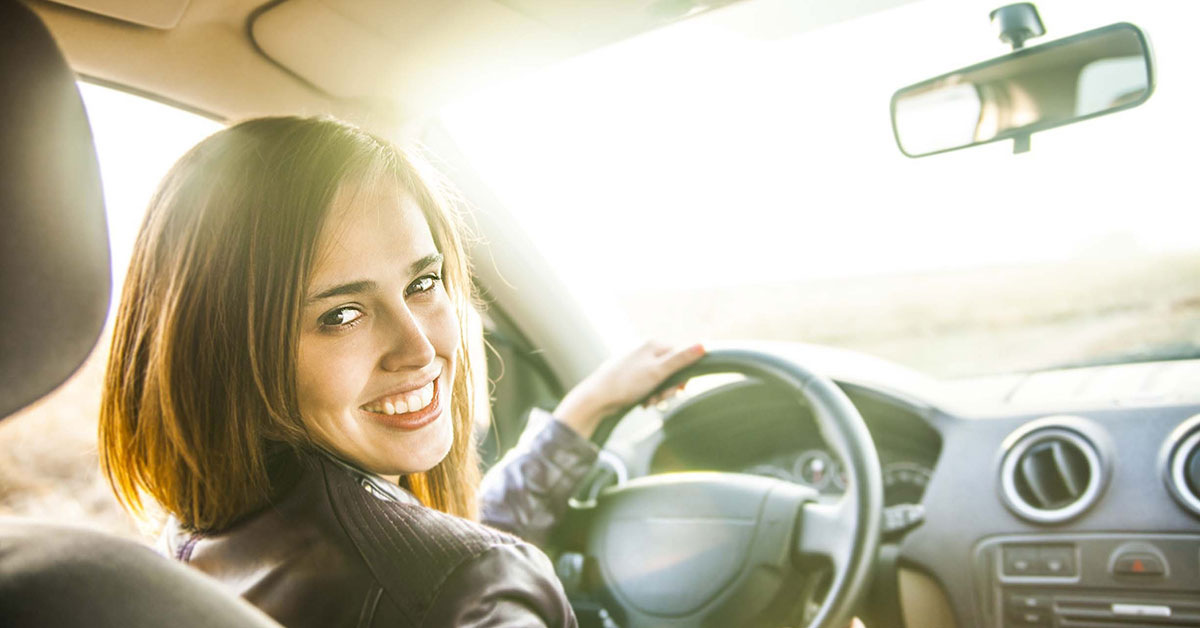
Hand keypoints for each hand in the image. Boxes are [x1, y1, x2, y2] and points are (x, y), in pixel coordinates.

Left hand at [554, 341, 705, 438]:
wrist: (597, 399)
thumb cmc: (626, 383)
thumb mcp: (657, 372)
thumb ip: (681, 359)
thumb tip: (704, 345)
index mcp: (653, 344)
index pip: (681, 356)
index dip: (683, 375)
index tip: (680, 389)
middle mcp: (645, 351)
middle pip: (671, 370)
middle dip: (669, 388)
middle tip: (659, 398)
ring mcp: (638, 364)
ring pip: (661, 380)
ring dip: (659, 394)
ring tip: (648, 402)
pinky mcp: (631, 377)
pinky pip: (649, 386)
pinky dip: (649, 396)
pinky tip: (642, 403)